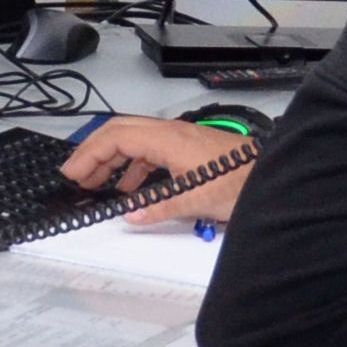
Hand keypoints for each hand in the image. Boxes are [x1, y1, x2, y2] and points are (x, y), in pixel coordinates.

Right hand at [60, 115, 253, 228]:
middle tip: (75, 175)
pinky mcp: (189, 148)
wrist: (274, 178)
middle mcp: (172, 132)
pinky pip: (150, 150)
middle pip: (119, 132)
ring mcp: (180, 138)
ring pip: (134, 140)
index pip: (115, 138)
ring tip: (98, 183)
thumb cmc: (241, 183)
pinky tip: (132, 187)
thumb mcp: (196, 200)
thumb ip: (160, 207)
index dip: (89, 154)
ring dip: (112, 159)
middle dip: (93, 152)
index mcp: (168, 139)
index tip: (72, 173)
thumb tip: (130, 214)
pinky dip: (133, 165)